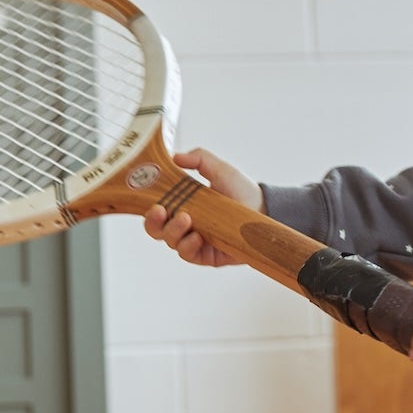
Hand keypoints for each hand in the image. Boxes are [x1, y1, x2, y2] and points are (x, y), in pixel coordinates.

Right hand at [143, 148, 261, 267]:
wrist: (265, 208)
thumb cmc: (241, 190)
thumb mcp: (219, 169)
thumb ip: (198, 159)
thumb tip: (175, 156)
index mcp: (182, 205)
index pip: (155, 210)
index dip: (148, 209)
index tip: (150, 201)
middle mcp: (185, 225)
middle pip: (156, 229)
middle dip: (153, 222)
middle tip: (160, 211)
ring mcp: (194, 241)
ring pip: (170, 241)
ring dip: (173, 231)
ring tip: (187, 219)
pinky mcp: (206, 255)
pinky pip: (188, 255)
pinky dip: (188, 246)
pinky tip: (197, 237)